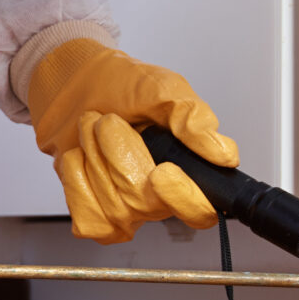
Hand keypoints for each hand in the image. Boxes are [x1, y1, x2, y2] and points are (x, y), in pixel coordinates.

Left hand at [21, 37, 237, 243]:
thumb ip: (194, 119)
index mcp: (187, 170)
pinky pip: (85, 215)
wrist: (73, 84)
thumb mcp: (164, 88)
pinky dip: (74, 178)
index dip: (183, 198)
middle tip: (109, 122)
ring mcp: (124, 210)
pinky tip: (80, 158)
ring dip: (93, 158)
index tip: (162, 171)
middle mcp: (158, 197)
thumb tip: (224, 154)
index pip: (199, 210)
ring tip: (94, 133)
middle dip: (118, 153)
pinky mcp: (93, 214)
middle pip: (144, 202)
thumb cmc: (120, 86)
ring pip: (113, 208)